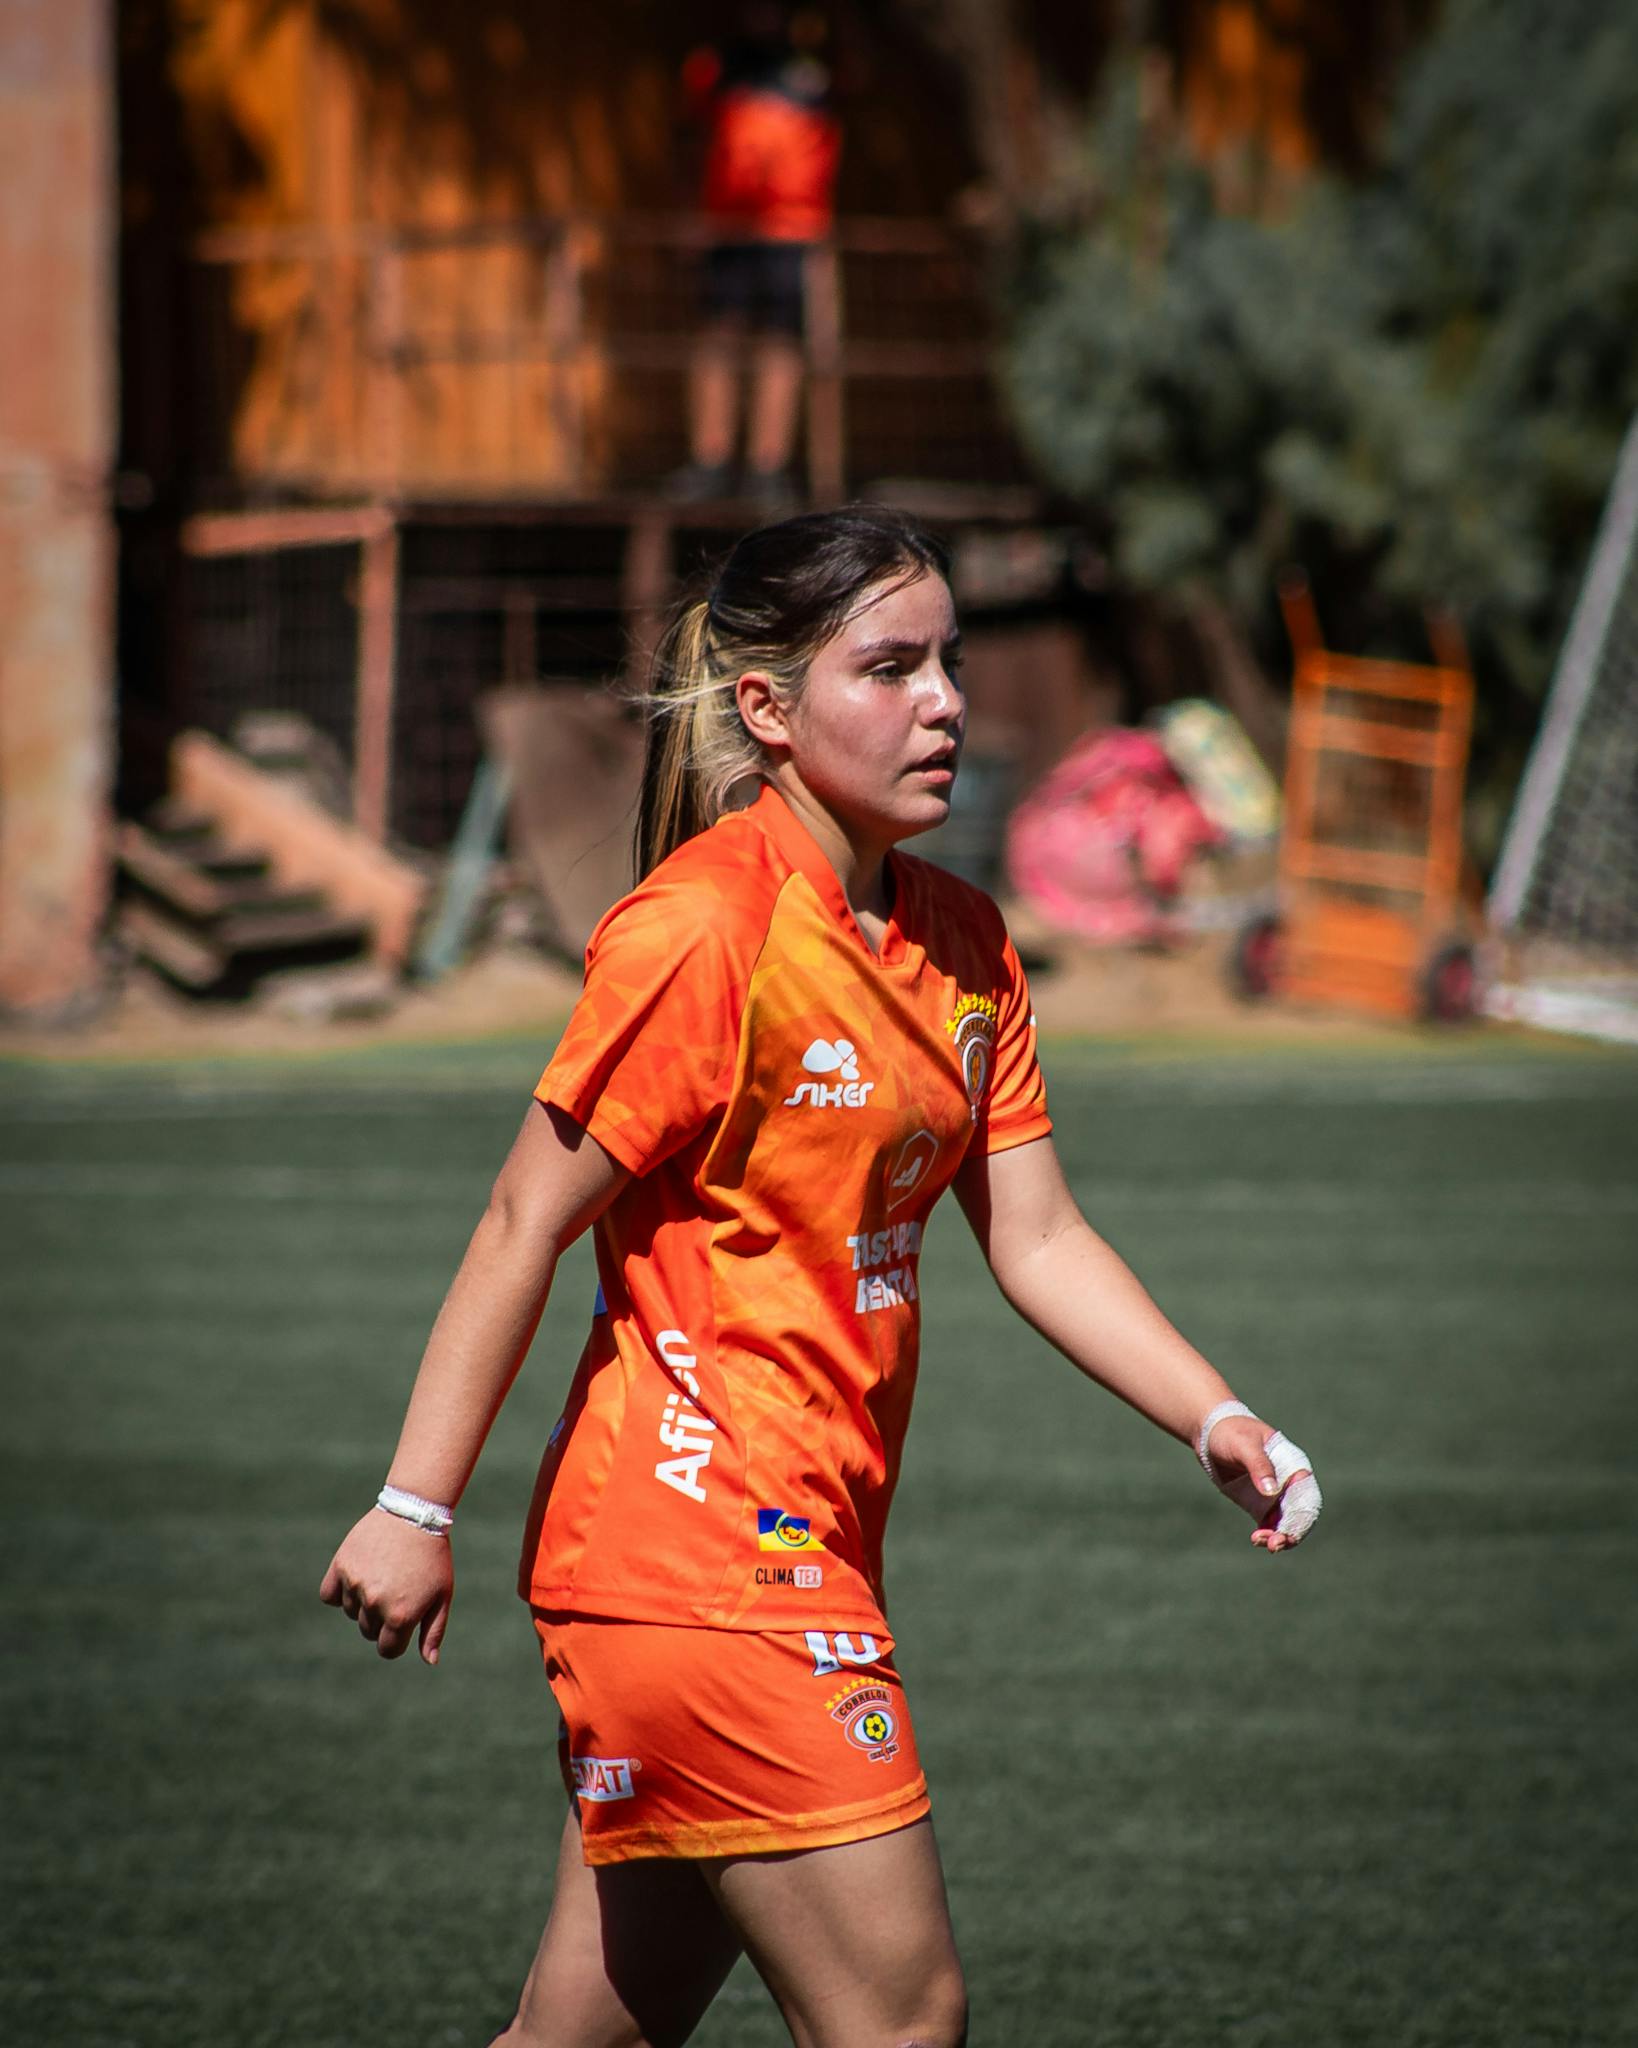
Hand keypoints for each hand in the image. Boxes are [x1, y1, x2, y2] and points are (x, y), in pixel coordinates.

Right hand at [319, 1509, 453, 1662]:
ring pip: (351, 1611)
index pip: (387, 1649)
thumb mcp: (442, 1595)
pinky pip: (329, 1595)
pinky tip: (357, 1577)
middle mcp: (376, 1603)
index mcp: (401, 1616)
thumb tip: (430, 1662)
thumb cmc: (433, 1557)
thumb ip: (434, 1632)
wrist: (416, 1512)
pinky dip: (339, 1591)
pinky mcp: (341, 1565)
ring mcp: (356, 1584)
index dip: (397, 1638)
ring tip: (383, 1574)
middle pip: (368, 1631)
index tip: (404, 1619)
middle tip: (397, 1589)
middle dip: (382, 1618)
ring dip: (363, 1601)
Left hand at [1203, 1413, 1321, 1552]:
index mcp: (1294, 1467)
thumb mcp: (1245, 1445)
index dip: (1303, 1516)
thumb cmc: (1232, 1431)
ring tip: (1260, 1542)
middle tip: (1275, 1544)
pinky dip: (1266, 1535)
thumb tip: (1271, 1492)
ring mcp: (1275, 1497)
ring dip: (1278, 1537)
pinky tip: (1256, 1539)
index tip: (1292, 1531)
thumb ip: (1259, 1466)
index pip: (1307, 1496)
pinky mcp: (1259, 1504)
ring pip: (1284, 1524)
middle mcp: (1289, 1485)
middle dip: (1290, 1532)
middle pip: (1298, 1515)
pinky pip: (1269, 1525)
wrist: (1211, 1434)